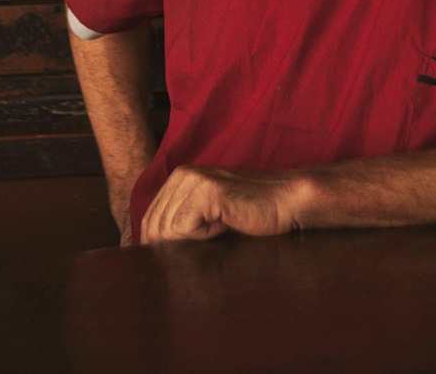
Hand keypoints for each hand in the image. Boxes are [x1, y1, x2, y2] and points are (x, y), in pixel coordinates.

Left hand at [140, 163, 301, 243]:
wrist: (285, 200)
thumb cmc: (250, 212)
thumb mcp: (209, 214)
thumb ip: (183, 222)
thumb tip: (153, 251)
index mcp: (180, 177)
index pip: (150, 218)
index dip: (155, 245)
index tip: (170, 262)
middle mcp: (182, 174)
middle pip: (154, 225)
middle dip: (168, 248)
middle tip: (198, 253)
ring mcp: (193, 181)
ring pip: (166, 229)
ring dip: (189, 242)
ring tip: (216, 232)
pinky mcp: (207, 193)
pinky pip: (183, 229)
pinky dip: (202, 237)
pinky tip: (223, 226)